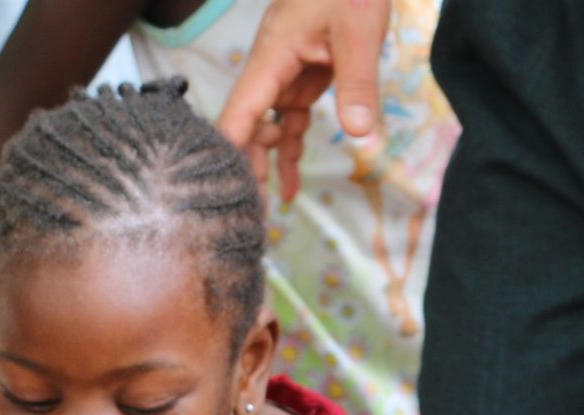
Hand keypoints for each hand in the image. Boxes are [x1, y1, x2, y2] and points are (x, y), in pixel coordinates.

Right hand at [214, 0, 391, 201]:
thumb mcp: (360, 31)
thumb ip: (357, 82)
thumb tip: (359, 133)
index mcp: (272, 56)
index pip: (240, 111)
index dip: (228, 151)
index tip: (223, 190)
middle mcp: (271, 67)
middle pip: (246, 125)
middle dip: (244, 167)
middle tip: (248, 215)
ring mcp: (286, 72)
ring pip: (266, 126)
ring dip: (265, 164)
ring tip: (267, 210)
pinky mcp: (304, 75)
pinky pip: (290, 119)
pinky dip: (289, 149)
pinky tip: (291, 186)